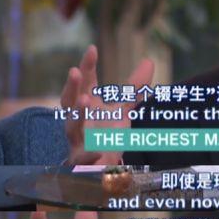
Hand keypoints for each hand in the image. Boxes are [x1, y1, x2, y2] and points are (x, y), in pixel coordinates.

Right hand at [62, 45, 153, 164]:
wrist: (99, 169)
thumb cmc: (107, 134)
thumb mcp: (123, 110)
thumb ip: (134, 89)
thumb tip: (149, 60)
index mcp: (88, 106)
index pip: (85, 83)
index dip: (87, 66)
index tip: (92, 48)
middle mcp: (79, 121)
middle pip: (70, 102)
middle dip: (72, 88)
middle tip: (75, 71)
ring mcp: (79, 142)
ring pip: (73, 128)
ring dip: (77, 115)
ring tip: (85, 100)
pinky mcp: (82, 164)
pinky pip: (83, 161)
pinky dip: (88, 157)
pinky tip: (96, 153)